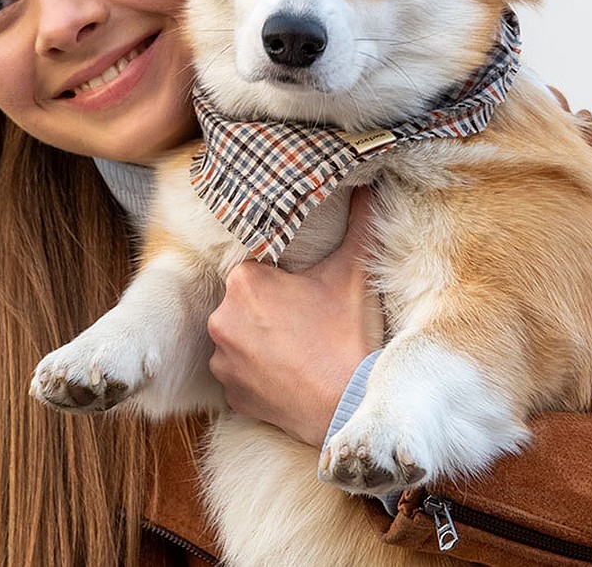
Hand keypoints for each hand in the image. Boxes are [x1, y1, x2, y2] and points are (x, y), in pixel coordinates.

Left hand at [206, 188, 382, 447]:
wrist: (347, 406)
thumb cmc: (348, 335)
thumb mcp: (354, 273)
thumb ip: (360, 223)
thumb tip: (369, 185)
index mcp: (245, 282)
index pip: (256, 265)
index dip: (281, 274)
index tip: (302, 286)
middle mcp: (222, 319)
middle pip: (245, 300)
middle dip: (270, 305)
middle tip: (306, 315)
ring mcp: (224, 360)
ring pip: (240, 335)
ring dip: (261, 337)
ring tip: (298, 344)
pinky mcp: (230, 394)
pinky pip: (240, 372)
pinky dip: (259, 370)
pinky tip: (288, 370)